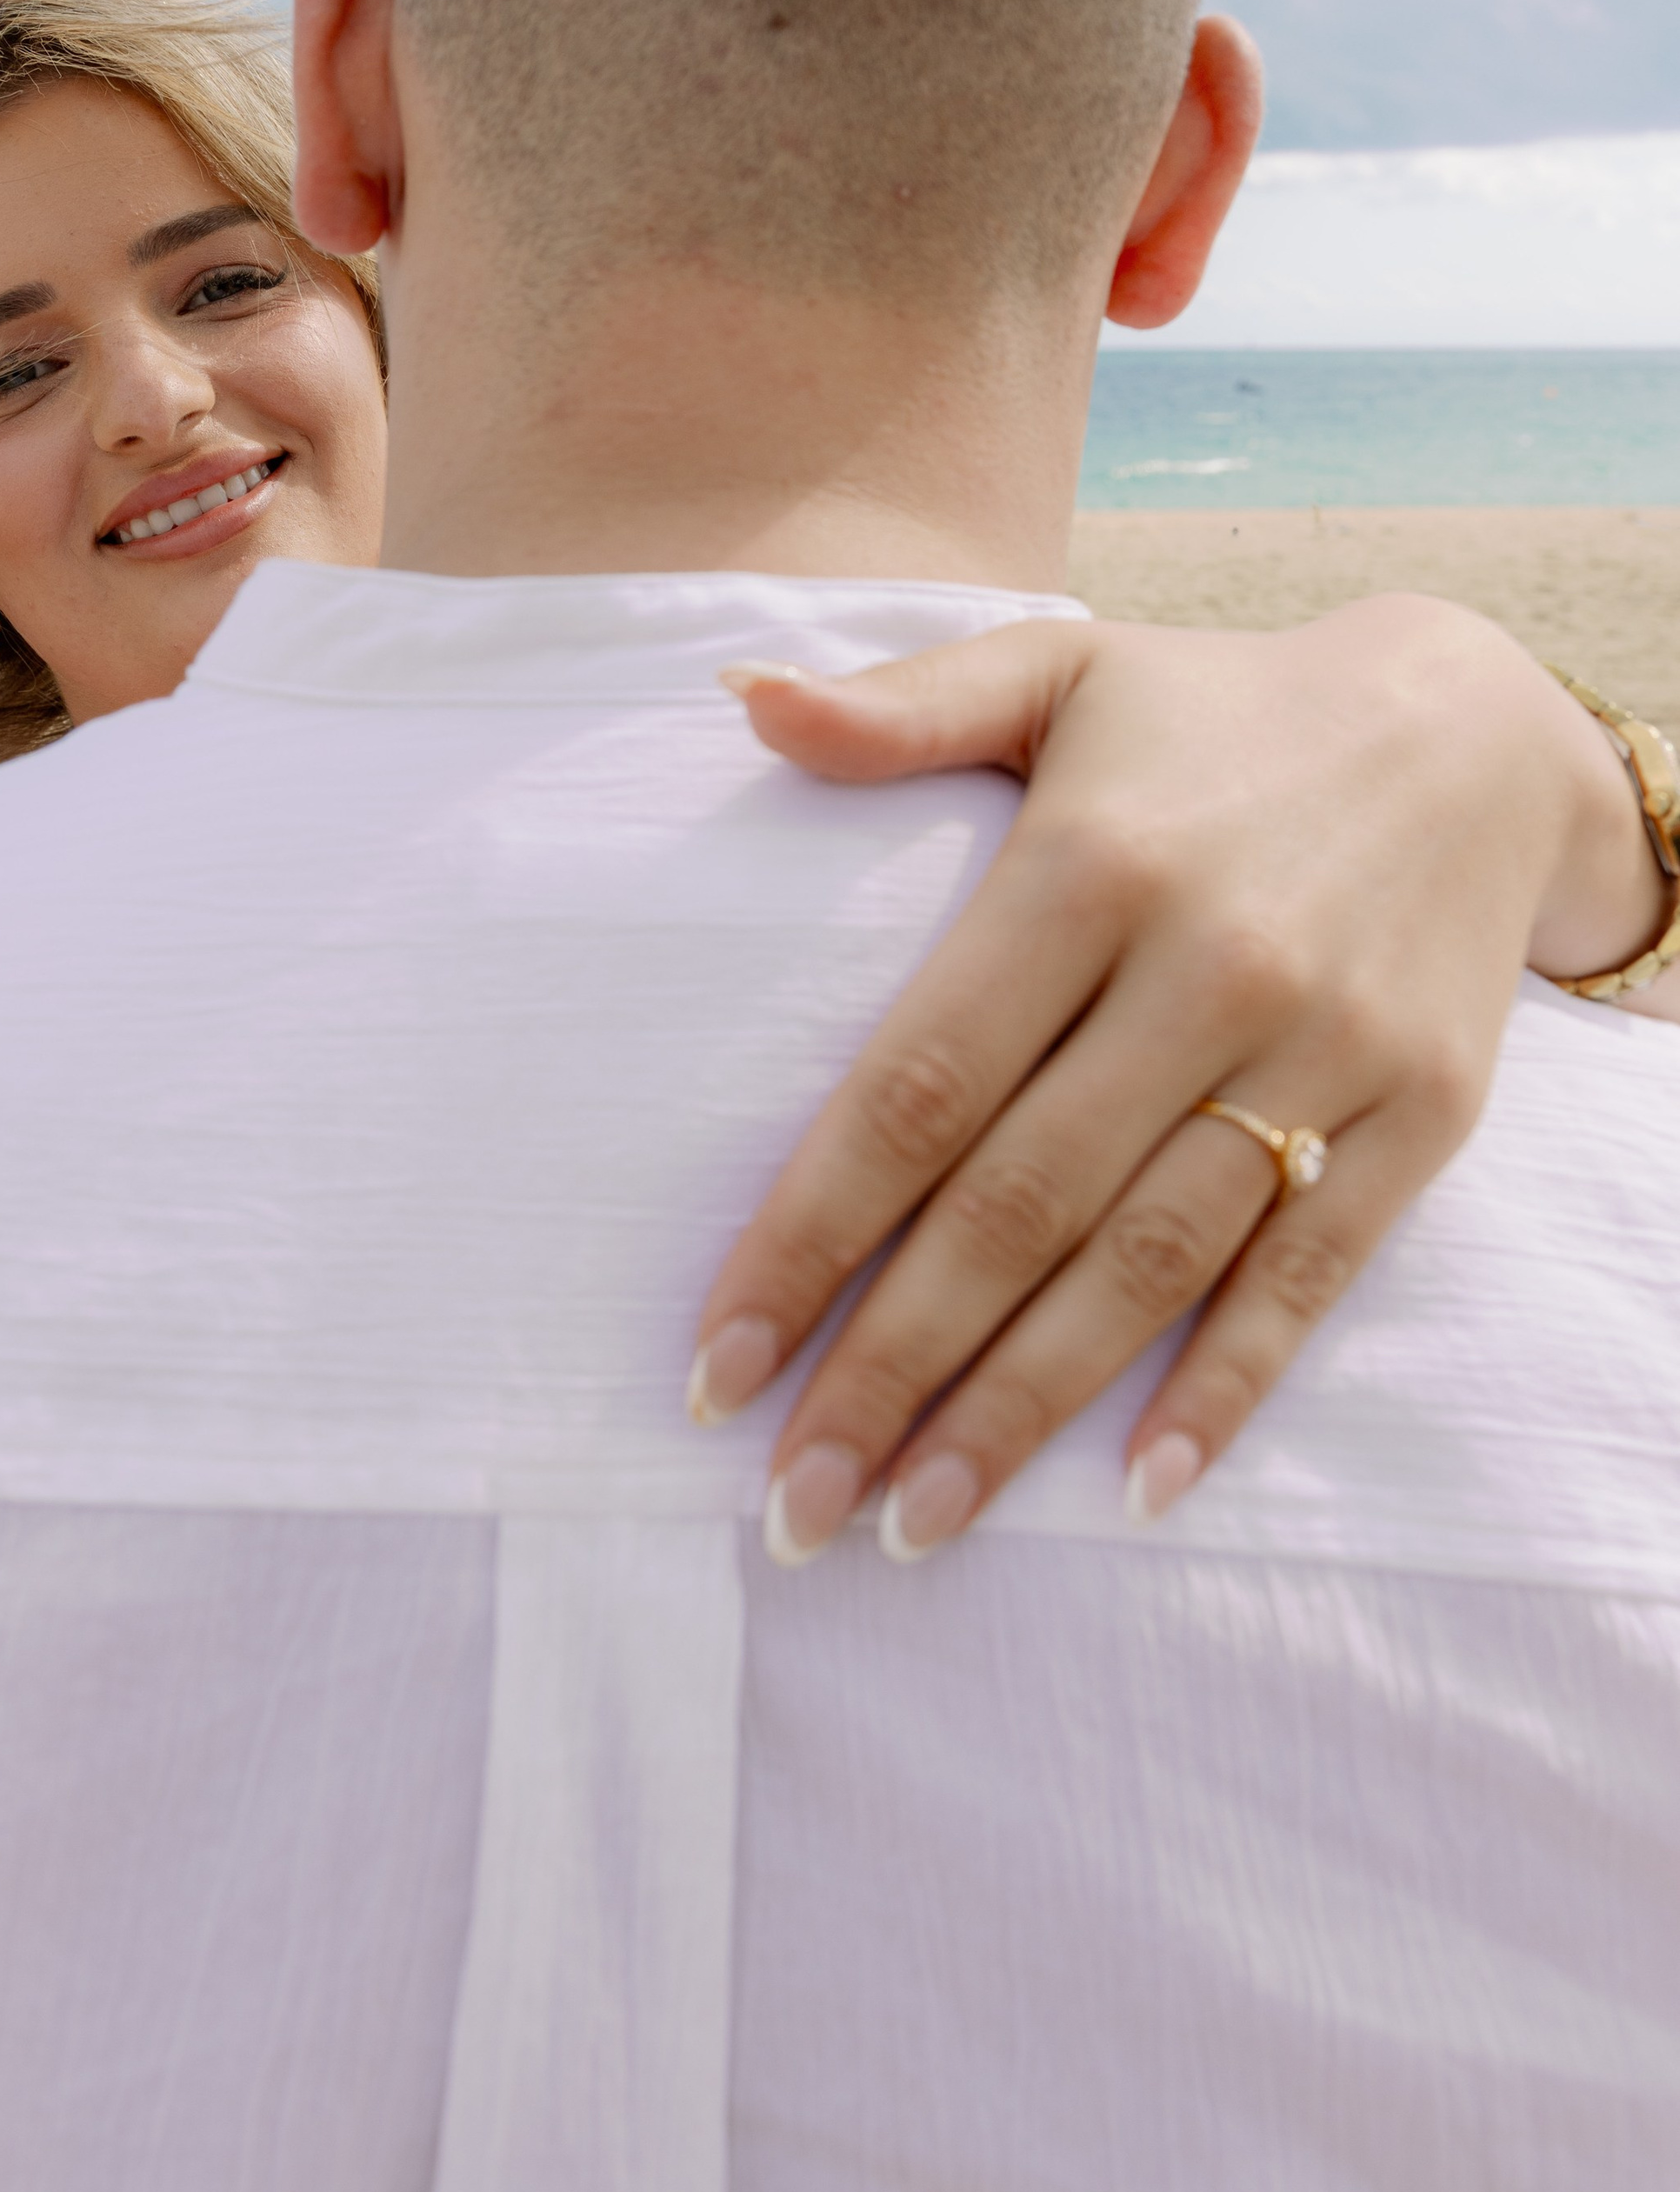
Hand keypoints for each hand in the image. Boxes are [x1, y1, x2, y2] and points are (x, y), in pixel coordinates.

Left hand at [690, 597, 1667, 1561]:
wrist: (1473, 733)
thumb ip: (902, 707)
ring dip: (1026, 1407)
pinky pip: (1310, 1273)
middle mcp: (1206, 967)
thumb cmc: (1212, 716)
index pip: (917, 1084)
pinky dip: (1228, 1386)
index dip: (810, 1234)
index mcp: (1089, 867)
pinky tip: (1139, 1491)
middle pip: (1017, 1204)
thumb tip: (743, 703)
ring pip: (1149, 1260)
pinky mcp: (1419, 1114)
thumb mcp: (1059, 670)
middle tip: (791, 1505)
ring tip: (911, 1521)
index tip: (717, 1363)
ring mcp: (1322, 1050)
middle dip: (891, 1368)